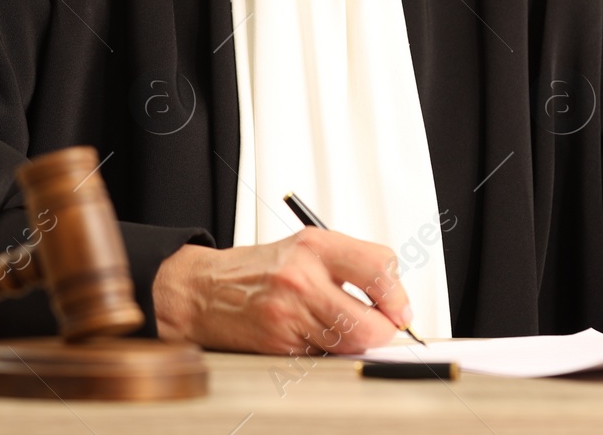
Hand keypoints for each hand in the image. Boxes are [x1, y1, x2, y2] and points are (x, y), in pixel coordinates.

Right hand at [152, 228, 410, 354]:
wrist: (203, 291)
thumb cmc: (257, 270)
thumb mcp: (304, 247)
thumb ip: (350, 263)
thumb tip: (393, 296)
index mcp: (315, 246)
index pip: (379, 268)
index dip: (398, 294)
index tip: (399, 306)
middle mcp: (302, 278)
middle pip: (369, 322)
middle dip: (385, 330)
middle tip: (385, 326)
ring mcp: (290, 315)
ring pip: (349, 344)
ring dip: (356, 341)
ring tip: (345, 326)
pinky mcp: (280, 344)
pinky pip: (323, 355)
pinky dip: (327, 350)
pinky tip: (313, 334)